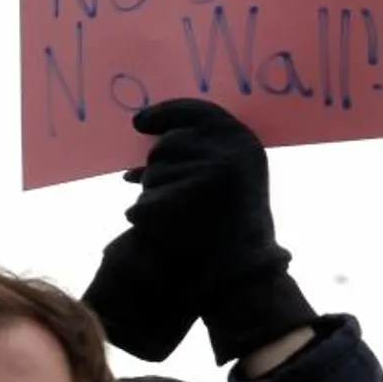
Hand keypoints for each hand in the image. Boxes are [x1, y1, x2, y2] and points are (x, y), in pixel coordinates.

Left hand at [83, 99, 305, 364]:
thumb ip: (194, 151)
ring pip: (152, 175)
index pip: (198, 111)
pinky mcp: (186, 203)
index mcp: (244, 142)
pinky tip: (158, 229)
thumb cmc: (226, 223)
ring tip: (177, 216)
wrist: (239, 270)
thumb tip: (141, 126)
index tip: (139, 121)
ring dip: (151, 194)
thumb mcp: (223, 175)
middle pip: (167, 145)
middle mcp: (231, 154)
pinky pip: (145, 203)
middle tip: (170, 193)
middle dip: (155, 167)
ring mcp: (210, 176)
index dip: (165, 113)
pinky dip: (142, 216)